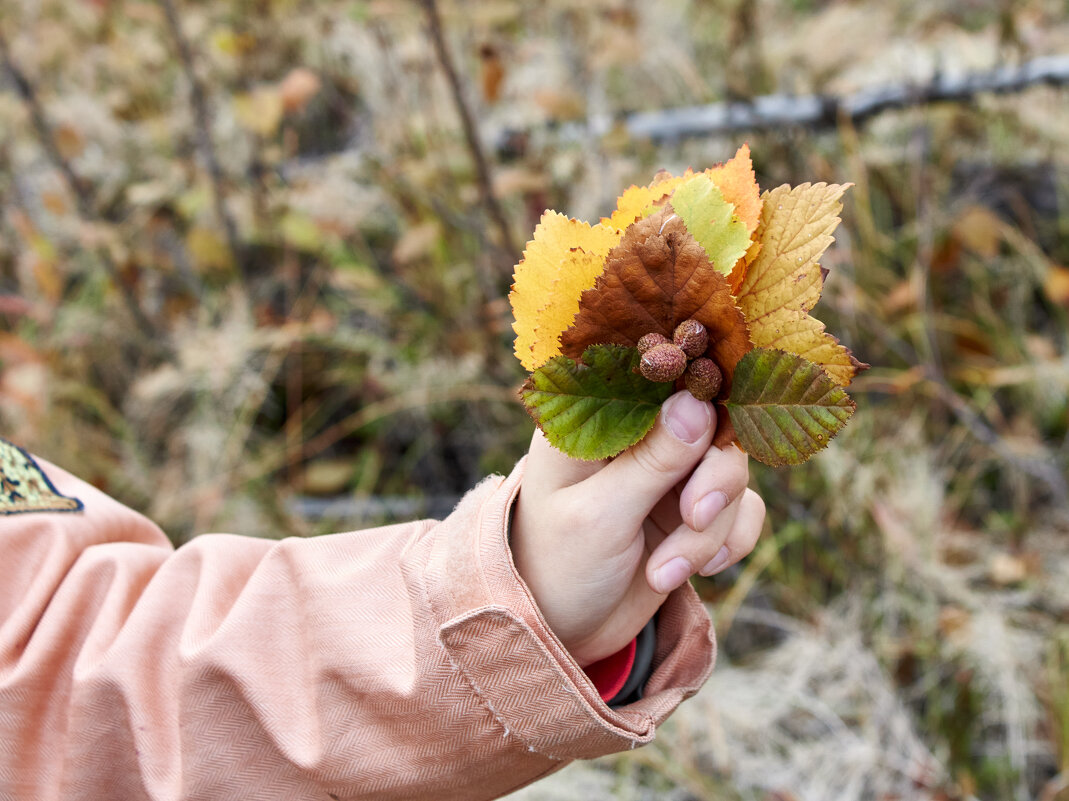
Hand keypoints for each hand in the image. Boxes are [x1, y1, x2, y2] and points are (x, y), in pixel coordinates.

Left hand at [510, 391, 765, 666]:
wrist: (568, 631)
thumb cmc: (559, 565)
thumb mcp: (599, 516)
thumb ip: (651, 462)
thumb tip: (698, 403)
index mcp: (596, 417)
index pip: (658, 378)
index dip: (695, 398)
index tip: (705, 441)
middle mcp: (637, 434)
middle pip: (710, 424)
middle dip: (712, 480)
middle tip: (694, 520)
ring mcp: (669, 471)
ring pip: (730, 472)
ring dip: (710, 529)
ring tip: (664, 573)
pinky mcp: (693, 508)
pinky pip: (743, 509)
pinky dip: (728, 542)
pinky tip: (697, 573)